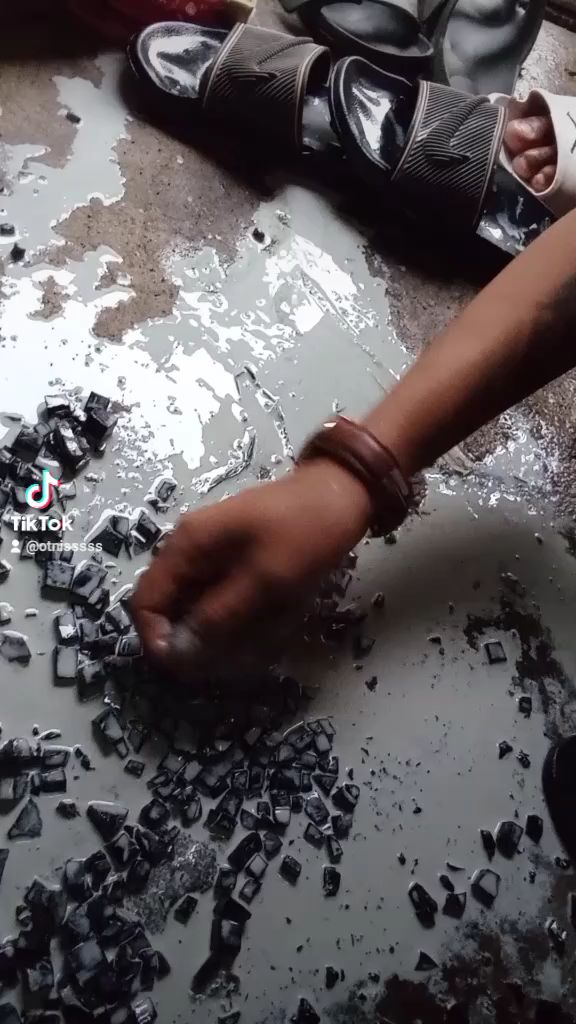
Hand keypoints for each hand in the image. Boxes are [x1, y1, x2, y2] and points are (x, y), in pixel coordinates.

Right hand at [131, 459, 371, 674]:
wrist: (343, 492)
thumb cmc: (305, 532)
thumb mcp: (265, 581)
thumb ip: (218, 618)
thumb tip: (177, 653)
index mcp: (186, 546)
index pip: (145, 602)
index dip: (158, 640)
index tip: (188, 669)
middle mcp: (190, 549)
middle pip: (172, 609)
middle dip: (200, 638)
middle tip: (240, 654)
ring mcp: (212, 554)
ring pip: (201, 609)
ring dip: (228, 629)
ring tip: (270, 629)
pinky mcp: (235, 561)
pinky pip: (225, 599)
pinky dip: (245, 615)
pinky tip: (276, 616)